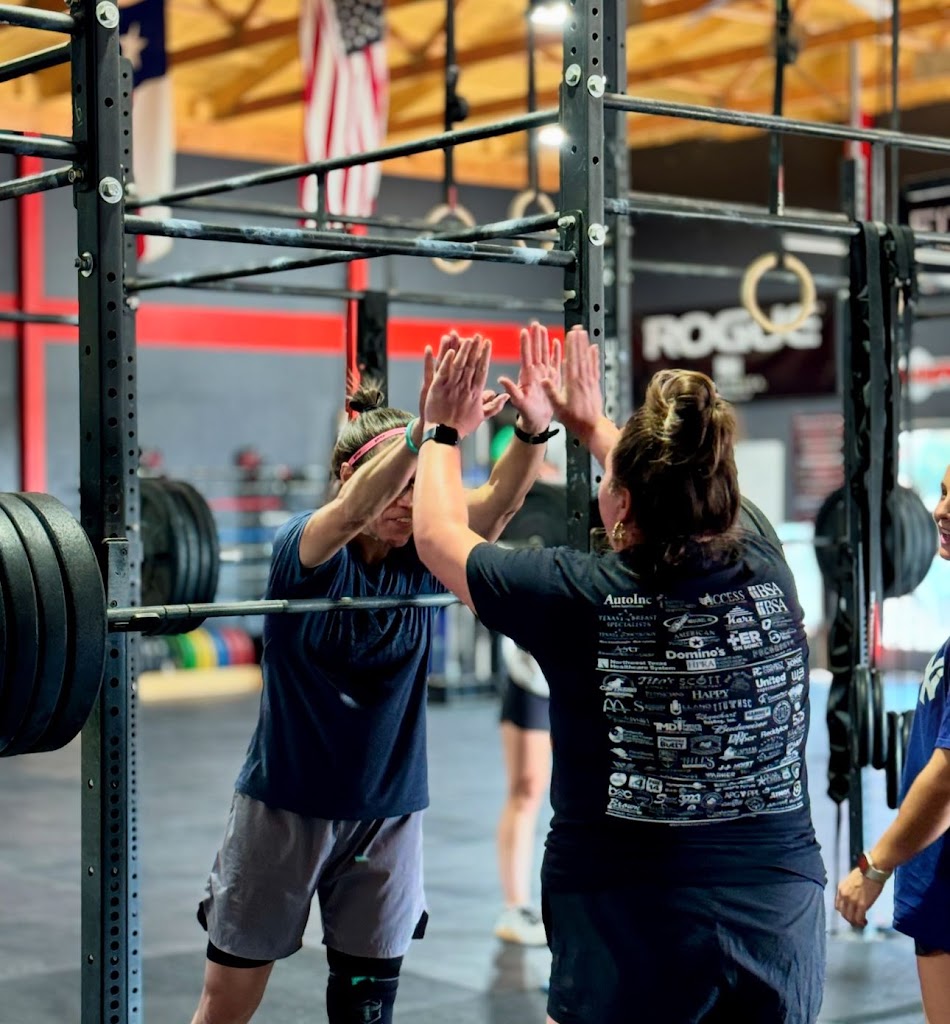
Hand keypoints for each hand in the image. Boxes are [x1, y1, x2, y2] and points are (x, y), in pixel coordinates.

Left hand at [425, 334, 503, 436]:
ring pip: (458, 366)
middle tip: (478, 335)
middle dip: (475, 349)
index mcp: (475, 393)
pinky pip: (442, 372)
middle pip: (471, 365)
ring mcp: (450, 388)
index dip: (485, 355)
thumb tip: (506, 396)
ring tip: (466, 338)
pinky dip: (446, 361)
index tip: (487, 343)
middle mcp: (464, 388)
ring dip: (462, 351)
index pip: (482, 370)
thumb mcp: (481, 416)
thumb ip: (494, 405)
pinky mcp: (437, 389)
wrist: (444, 434)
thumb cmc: (462, 426)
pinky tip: (449, 350)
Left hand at [497, 321, 561, 434]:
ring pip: (544, 354)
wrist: (538, 421)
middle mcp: (535, 373)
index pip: (526, 356)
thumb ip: (511, 390)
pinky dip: (557, 352)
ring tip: (542, 328)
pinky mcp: (553, 378)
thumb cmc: (527, 413)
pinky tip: (557, 342)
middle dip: (535, 337)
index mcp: (527, 376)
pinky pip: (555, 362)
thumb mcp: (518, 402)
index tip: (524, 331)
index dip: (525, 343)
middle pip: (535, 351)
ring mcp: (544, 374)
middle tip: (534, 324)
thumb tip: (501, 380)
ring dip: (544, 341)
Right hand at [541, 325, 602, 439]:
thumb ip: (551, 392)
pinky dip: (594, 356)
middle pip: (580, 356)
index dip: (571, 346)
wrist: (591, 427)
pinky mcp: (595, 384)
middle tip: (577, 327)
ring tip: (584, 333)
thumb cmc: (574, 419)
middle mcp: (582, 380)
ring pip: (587, 359)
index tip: (570, 335)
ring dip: (585, 345)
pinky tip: (594, 348)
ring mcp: (590, 381)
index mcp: (572, 384)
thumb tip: (543, 380)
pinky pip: (595, 367)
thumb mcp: (558, 408)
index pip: (571, 360)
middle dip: (578, 341)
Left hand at [835, 868, 884, 927]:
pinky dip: (861, 923)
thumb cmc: (865, 873)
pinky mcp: (862, 905)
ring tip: (862, 922)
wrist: (872, 870)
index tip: (851, 913)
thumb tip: (853, 896)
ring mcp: (852, 901)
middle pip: (843, 913)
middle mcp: (844, 896)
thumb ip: (849, 889)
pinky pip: (858, 918)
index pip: (838, 905)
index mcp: (841, 889)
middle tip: (857, 920)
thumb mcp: (851, 880)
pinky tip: (865, 922)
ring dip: (855, 922)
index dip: (844, 911)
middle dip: (850, 919)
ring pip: (850, 918)